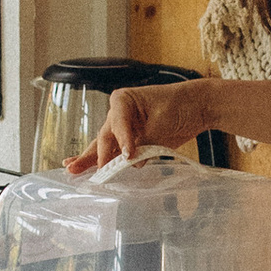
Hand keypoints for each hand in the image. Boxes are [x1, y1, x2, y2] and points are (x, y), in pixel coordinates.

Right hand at [69, 79, 208, 171]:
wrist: (199, 106)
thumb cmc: (180, 105)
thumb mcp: (161, 123)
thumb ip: (144, 142)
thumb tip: (131, 161)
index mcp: (123, 100)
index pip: (118, 124)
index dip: (122, 141)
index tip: (129, 155)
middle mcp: (119, 113)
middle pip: (105, 138)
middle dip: (93, 155)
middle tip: (75, 169)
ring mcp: (125, 128)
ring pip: (106, 147)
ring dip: (91, 159)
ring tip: (72, 168)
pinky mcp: (133, 140)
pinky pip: (118, 153)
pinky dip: (108, 162)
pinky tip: (89, 169)